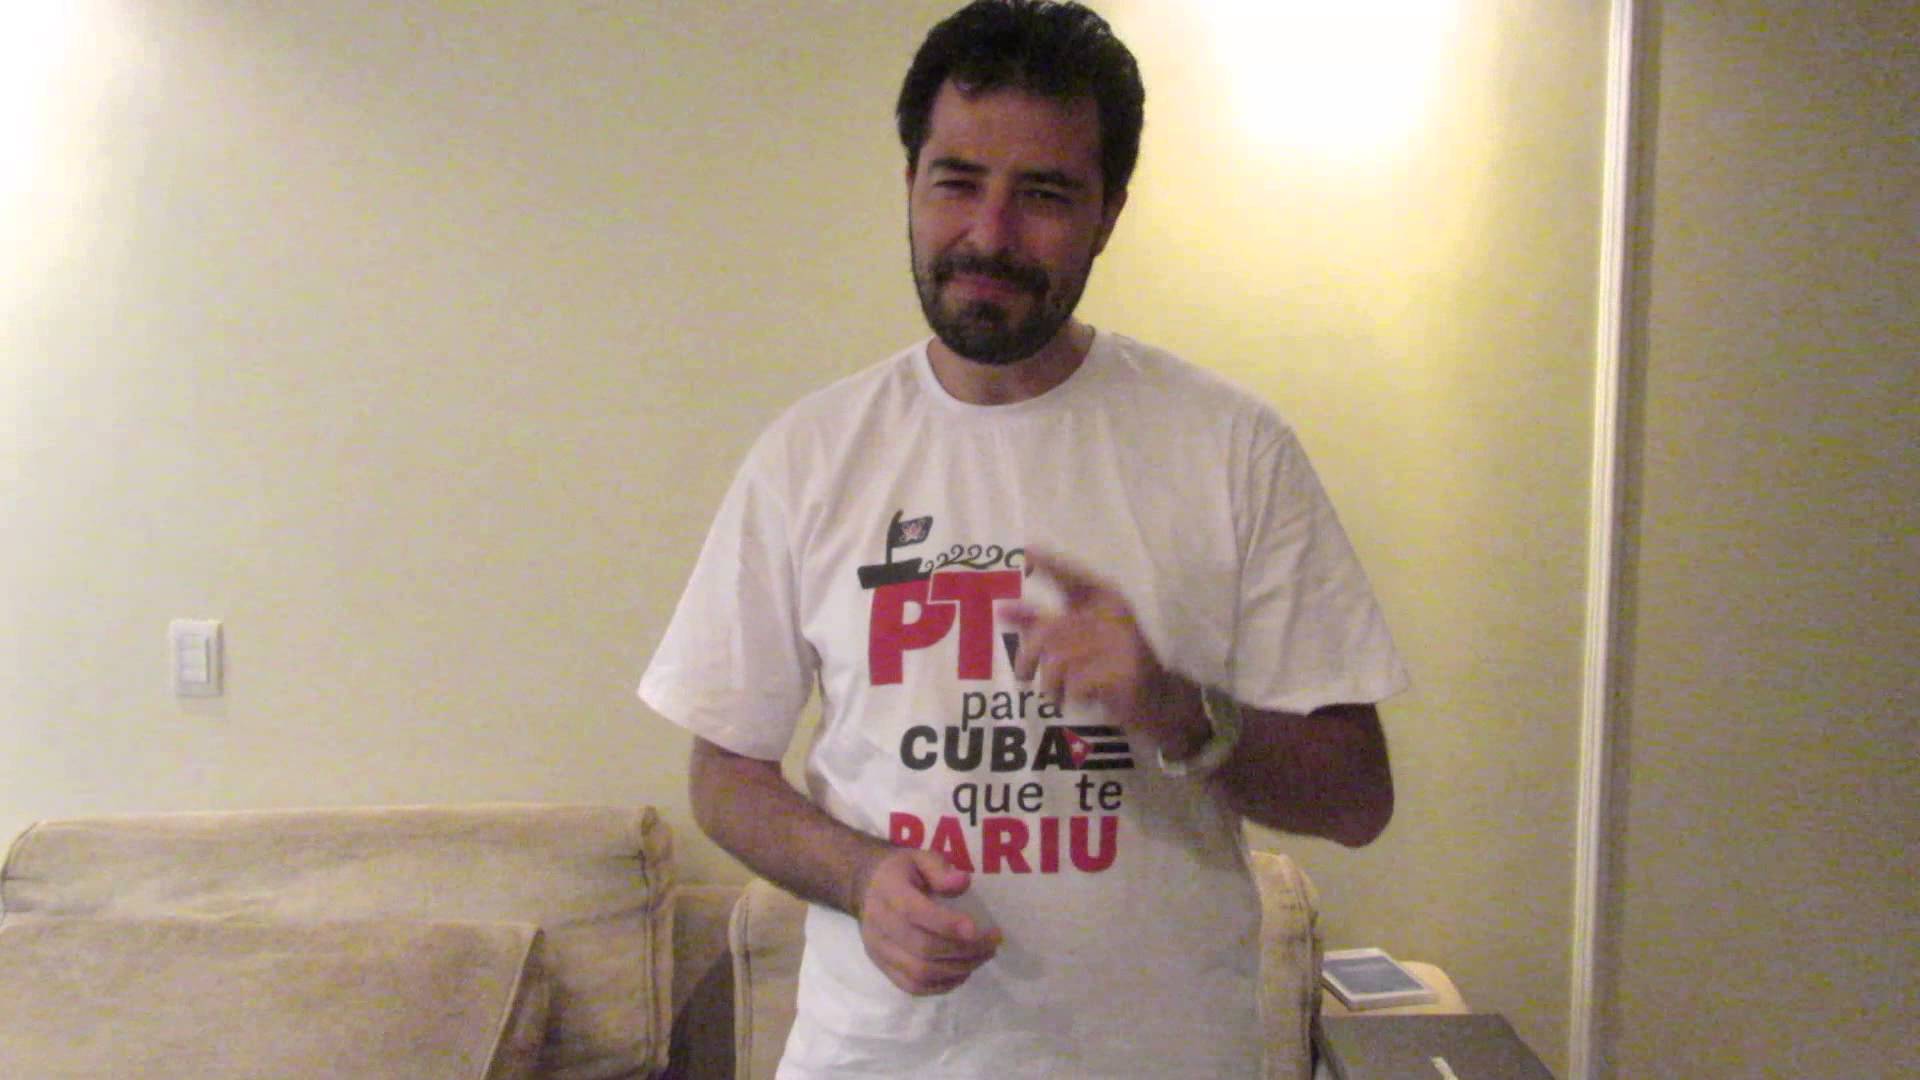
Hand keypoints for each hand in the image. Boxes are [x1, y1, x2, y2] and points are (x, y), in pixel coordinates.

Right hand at [853, 847, 1000, 995]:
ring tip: (982, 957)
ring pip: (919, 972)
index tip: (980, 929)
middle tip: (992, 945)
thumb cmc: (901, 872)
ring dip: (958, 969)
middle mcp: (880, 925)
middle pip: (923, 948)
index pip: (916, 913)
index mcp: (889, 892)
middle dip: (964, 951)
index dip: (949, 924)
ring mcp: (879, 950)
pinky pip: (913, 987)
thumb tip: (963, 882)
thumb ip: (940, 869)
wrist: (865, 888)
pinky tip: (962, 972)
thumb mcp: (920, 857)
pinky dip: (942, 985)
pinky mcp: (883, 967)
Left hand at [1004, 548, 1205, 753]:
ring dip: (1050, 684)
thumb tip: (1003, 610)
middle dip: (1028, 657)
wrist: (1159, 700)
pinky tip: (1081, 699)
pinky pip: (1077, 682)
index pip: (1073, 575)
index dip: (1050, 563)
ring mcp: (1123, 642)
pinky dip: (1071, 695)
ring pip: (1059, 660)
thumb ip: (1043, 623)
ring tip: (1056, 693)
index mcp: (1107, 599)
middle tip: (1024, 676)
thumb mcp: (1080, 640)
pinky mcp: (1125, 672)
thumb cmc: (1113, 666)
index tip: (1027, 551)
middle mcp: (1115, 613)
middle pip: (1050, 630)